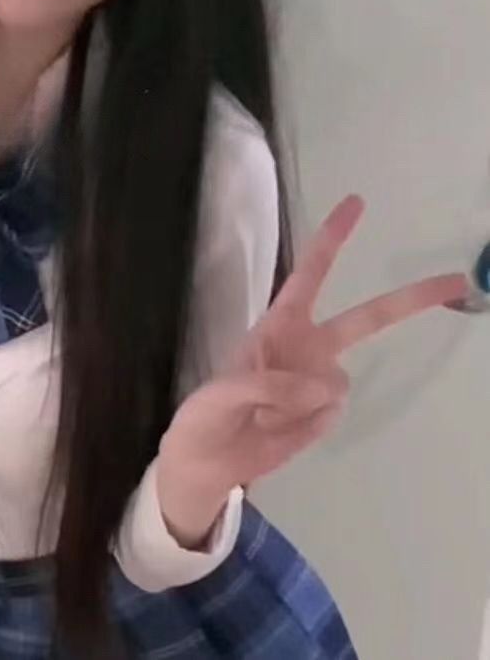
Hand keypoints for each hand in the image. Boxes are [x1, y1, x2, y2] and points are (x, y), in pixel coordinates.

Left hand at [158, 194, 469, 547]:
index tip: (355, 203)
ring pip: (337, 384)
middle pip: (366, 319)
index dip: (331, 239)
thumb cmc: (206, 414)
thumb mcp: (221, 394)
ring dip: (298, 402)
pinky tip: (278, 429)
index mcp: (278, 324)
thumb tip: (325, 386)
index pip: (309, 274)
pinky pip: (330, 415)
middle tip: (458, 281)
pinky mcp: (325, 415)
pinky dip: (304, 426)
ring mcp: (319, 381)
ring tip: (262, 414)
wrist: (209, 461)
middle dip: (410, 300)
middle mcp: (307, 346)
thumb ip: (268, 385)